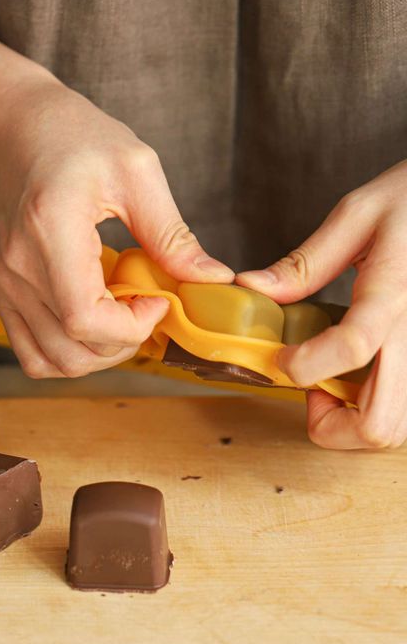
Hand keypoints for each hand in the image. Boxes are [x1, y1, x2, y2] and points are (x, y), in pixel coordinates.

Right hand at [0, 77, 233, 377]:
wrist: (13, 131)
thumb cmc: (73, 137)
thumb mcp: (136, 170)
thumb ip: (171, 233)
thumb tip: (212, 278)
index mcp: (50, 233)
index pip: (84, 319)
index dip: (131, 328)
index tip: (157, 302)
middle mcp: (18, 269)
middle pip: (71, 349)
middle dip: (123, 345)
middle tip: (146, 310)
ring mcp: (5, 287)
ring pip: (51, 362)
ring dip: (97, 355)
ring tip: (120, 319)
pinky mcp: (2, 294)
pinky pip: (31, 353)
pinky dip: (67, 354)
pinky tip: (91, 324)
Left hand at [237, 160, 406, 448]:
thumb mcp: (358, 214)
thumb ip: (305, 262)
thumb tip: (251, 289)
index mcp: (393, 292)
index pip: (352, 346)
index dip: (305, 366)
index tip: (281, 360)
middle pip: (380, 425)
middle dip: (332, 426)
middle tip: (312, 390)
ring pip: (398, 430)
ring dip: (356, 423)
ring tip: (336, 383)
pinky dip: (379, 410)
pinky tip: (363, 379)